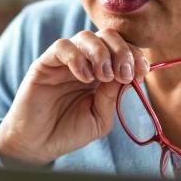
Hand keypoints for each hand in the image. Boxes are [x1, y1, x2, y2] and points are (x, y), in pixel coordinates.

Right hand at [0, 29, 148, 165]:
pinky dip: (77, 58)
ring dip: (101, 53)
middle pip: (108, 36)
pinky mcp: (45, 64)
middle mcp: (85, 62)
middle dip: (122, 51)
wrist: (38, 145)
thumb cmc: (69, 132)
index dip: (135, 56)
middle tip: (123, 74)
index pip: (123, 50)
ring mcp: (65, 62)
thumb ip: (112, 97)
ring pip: (86, 37)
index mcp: (102, 73)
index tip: (141, 72)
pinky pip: (62, 47)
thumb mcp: (100, 119)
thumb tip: (126, 75)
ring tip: (103, 76)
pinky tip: (84, 78)